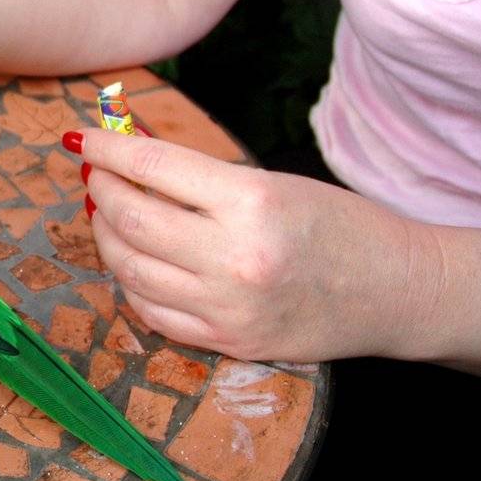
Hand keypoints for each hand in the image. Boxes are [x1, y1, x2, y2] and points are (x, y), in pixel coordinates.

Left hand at [67, 127, 430, 362]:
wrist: (397, 292)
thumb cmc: (335, 225)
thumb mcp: (270, 183)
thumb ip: (199, 177)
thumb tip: (128, 158)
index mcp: (251, 203)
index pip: (153, 167)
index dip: (108, 149)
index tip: (83, 138)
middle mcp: (234, 257)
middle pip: (131, 219)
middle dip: (99, 190)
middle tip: (94, 175)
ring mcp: (228, 307)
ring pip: (131, 269)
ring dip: (106, 235)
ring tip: (107, 213)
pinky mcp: (228, 342)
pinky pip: (151, 312)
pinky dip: (130, 282)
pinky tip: (132, 260)